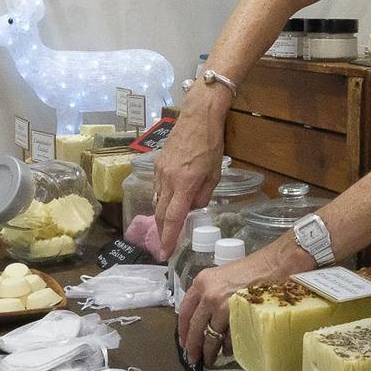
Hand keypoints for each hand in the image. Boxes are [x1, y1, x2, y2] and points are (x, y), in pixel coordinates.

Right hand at [153, 94, 226, 258]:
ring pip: (156, 201)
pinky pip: (156, 189)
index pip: (173, 218)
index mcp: (184, 184)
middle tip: (162, 248)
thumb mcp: (214, 174)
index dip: (168, 238)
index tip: (165, 253)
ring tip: (165, 231)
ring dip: (160, 218)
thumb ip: (203, 195)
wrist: (197, 116)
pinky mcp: (157, 164)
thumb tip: (193, 209)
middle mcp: (168, 180)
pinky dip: (160, 201)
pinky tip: (166, 205)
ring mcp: (159, 172)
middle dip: (161, 233)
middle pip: (160, 214)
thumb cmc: (211, 144)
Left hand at [177, 238, 305, 366]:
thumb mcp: (222, 277)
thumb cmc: (252, 269)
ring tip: (210, 359)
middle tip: (193, 358)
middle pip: (195, 327)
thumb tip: (204, 317)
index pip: (184, 311)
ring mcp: (222, 306)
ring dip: (210, 351)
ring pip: (211, 336)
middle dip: (193, 346)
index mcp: (201, 283)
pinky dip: (227, 346)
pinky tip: (227, 350)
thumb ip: (209, 293)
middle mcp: (208, 294)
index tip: (183, 341)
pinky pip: (229, 337)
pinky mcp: (237, 316)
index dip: (182, 330)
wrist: (273, 265)